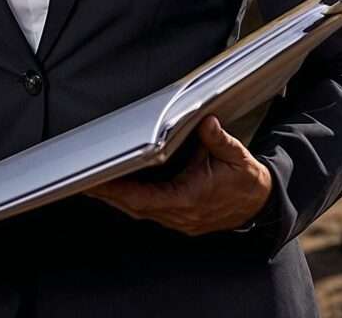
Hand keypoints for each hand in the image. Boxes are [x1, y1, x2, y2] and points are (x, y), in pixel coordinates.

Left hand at [87, 116, 271, 235]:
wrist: (260, 204)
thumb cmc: (245, 179)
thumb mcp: (237, 156)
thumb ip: (219, 140)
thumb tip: (207, 122)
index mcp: (191, 198)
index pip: (147, 198)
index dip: (120, 192)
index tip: (99, 183)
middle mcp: (181, 213)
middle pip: (135, 207)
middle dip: (108, 195)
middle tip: (81, 181)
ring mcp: (179, 219)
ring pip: (139, 211)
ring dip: (116, 198)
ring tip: (92, 182)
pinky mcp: (179, 217)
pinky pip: (148, 210)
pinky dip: (130, 200)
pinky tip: (117, 188)